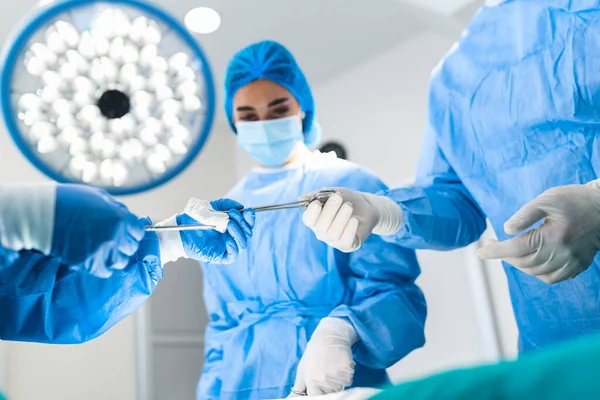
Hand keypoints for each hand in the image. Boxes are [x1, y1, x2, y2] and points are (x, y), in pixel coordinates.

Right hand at [52, 184, 144, 277]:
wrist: (43, 215)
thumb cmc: (70, 201)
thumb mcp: (100, 197)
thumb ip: (117, 209)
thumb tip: (130, 219)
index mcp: (121, 218)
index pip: (138, 233)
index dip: (132, 233)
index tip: (126, 234)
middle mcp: (116, 236)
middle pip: (131, 248)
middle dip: (124, 245)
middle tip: (113, 242)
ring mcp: (103, 251)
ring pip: (120, 262)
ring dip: (115, 258)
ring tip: (105, 253)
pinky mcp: (89, 263)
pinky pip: (105, 272)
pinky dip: (102, 268)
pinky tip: (95, 260)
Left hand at [180, 198, 254, 263]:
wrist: (181, 228)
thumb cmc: (195, 218)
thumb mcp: (211, 206)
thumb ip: (226, 204)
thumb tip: (240, 207)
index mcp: (232, 225)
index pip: (247, 224)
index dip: (250, 218)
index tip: (248, 211)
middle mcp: (231, 236)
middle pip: (247, 233)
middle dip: (243, 223)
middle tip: (233, 215)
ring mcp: (226, 246)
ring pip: (243, 244)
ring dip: (239, 233)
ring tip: (229, 224)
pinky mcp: (220, 256)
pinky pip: (233, 255)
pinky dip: (234, 247)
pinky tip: (229, 240)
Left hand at [292, 317, 358, 395]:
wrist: (329, 337)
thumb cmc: (314, 354)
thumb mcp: (302, 370)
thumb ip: (299, 387)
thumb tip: (295, 397)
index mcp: (312, 382)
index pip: (317, 397)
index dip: (318, 393)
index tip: (319, 387)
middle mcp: (325, 381)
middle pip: (330, 393)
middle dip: (328, 387)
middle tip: (325, 372)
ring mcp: (338, 376)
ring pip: (340, 388)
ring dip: (337, 382)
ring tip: (331, 367)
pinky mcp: (348, 370)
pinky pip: (348, 381)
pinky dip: (344, 376)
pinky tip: (338, 365)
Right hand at [301, 188, 401, 251]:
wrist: (367, 206)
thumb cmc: (347, 199)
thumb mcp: (333, 192)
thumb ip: (318, 195)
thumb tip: (301, 198)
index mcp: (316, 219)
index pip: (308, 220)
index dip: (311, 212)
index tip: (317, 202)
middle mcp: (322, 232)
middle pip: (320, 226)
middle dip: (329, 210)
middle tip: (339, 197)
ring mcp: (333, 240)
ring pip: (332, 234)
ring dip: (341, 217)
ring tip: (349, 206)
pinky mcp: (347, 246)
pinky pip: (344, 242)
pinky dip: (349, 230)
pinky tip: (354, 220)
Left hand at [476, 181, 599, 283]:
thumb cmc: (574, 199)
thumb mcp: (547, 199)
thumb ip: (525, 214)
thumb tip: (506, 230)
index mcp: (553, 236)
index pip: (515, 248)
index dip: (494, 251)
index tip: (479, 252)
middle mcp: (562, 253)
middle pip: (522, 262)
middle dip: (503, 255)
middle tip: (492, 244)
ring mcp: (572, 263)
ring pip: (535, 272)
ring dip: (518, 264)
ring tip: (509, 250)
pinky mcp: (578, 267)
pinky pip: (551, 278)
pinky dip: (535, 272)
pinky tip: (529, 260)